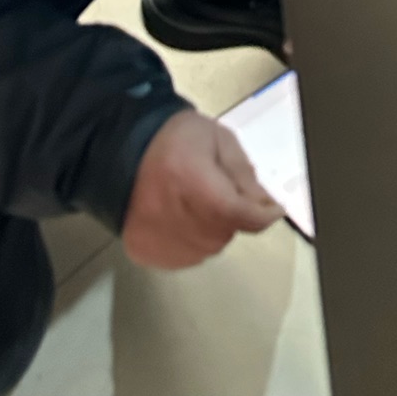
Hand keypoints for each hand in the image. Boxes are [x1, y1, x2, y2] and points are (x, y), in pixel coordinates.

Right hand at [122, 110, 282, 268]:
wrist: (121, 150)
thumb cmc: (176, 138)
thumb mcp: (218, 139)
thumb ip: (242, 172)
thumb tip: (264, 204)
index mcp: (193, 183)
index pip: (237, 213)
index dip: (262, 215)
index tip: (275, 209)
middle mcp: (173, 218)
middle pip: (224, 232)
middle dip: (234, 214)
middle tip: (223, 191)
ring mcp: (156, 240)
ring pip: (207, 248)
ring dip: (214, 229)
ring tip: (200, 202)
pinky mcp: (143, 251)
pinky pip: (184, 257)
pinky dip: (193, 241)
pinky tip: (184, 218)